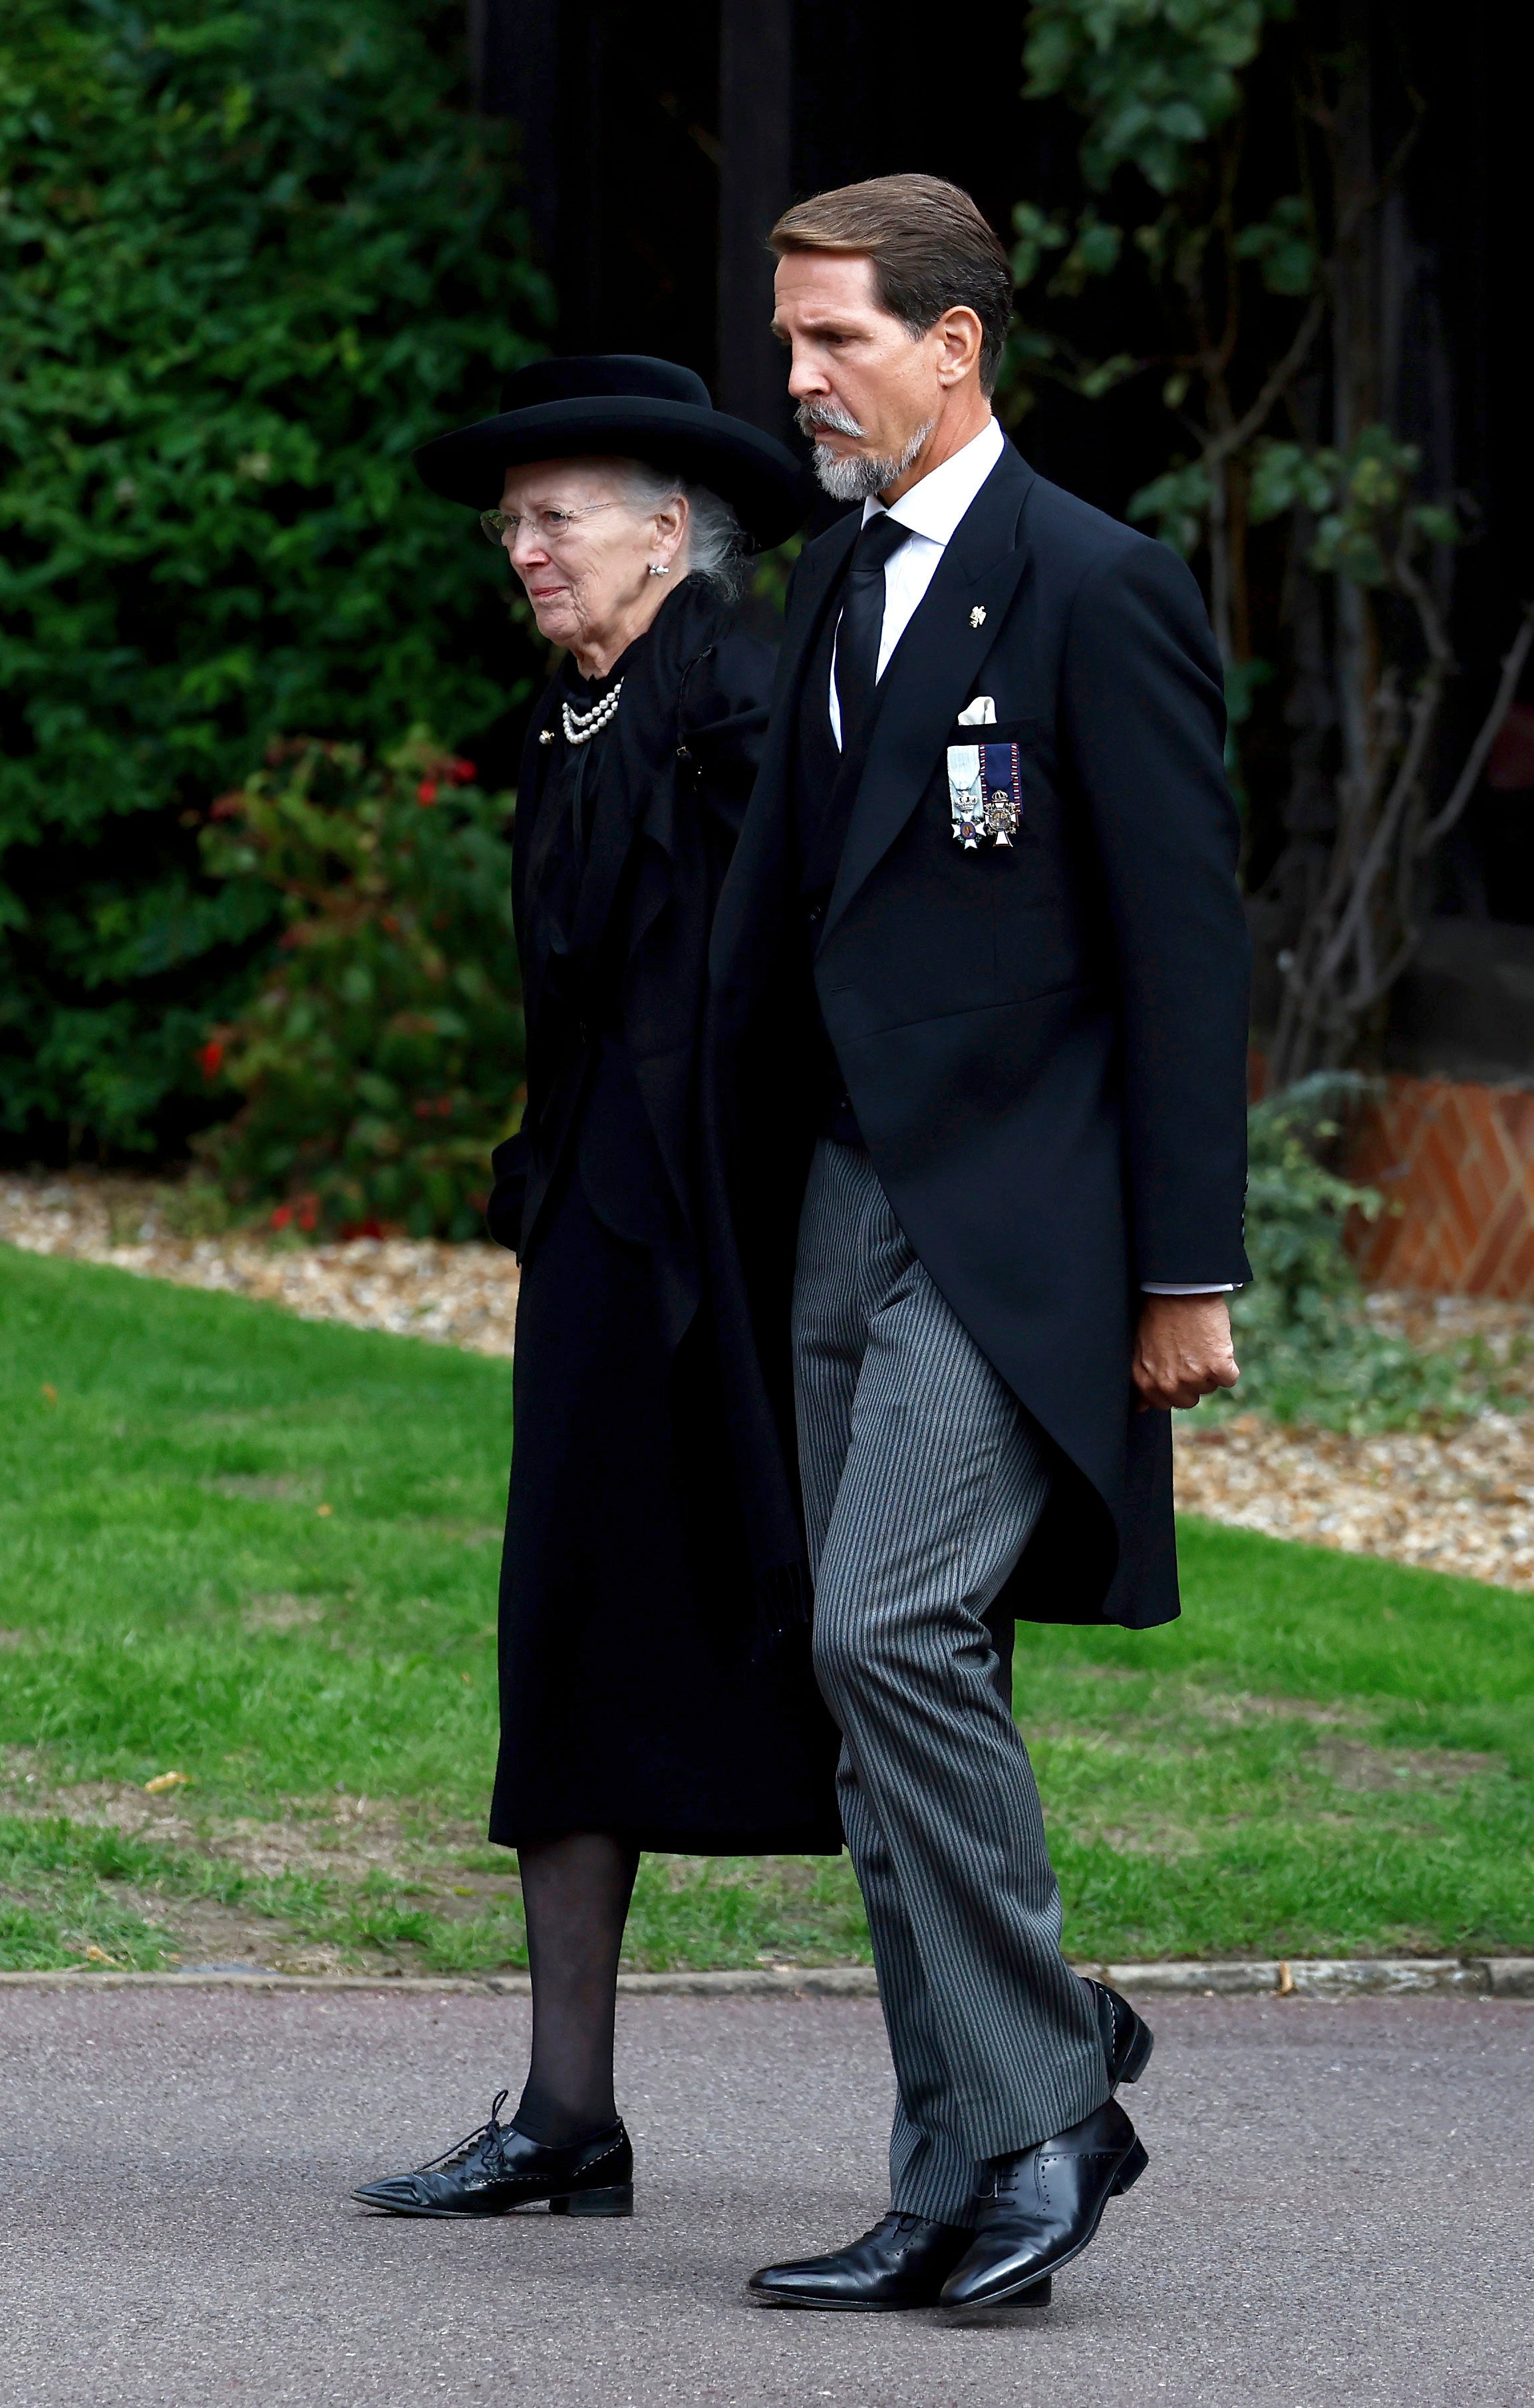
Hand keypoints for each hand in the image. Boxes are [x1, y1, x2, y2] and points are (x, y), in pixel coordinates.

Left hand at [1132, 1293, 1238, 1411]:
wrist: (1179, 1289)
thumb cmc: (1158, 1314)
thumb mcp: (1140, 1349)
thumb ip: (1143, 1379)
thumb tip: (1141, 1408)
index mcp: (1146, 1381)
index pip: (1165, 1403)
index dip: (1174, 1384)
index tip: (1176, 1367)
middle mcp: (1168, 1384)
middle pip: (1189, 1400)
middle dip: (1192, 1380)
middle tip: (1190, 1353)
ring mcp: (1193, 1377)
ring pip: (1210, 1387)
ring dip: (1209, 1370)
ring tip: (1200, 1343)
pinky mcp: (1217, 1367)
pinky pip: (1229, 1379)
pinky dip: (1228, 1364)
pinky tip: (1216, 1345)